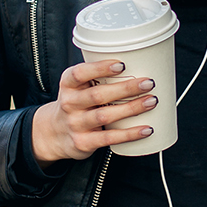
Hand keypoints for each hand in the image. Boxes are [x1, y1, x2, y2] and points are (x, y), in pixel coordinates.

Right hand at [32, 60, 158, 164]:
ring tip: (151, 101)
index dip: (100, 68)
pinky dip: (130, 134)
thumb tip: (138, 63)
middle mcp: (69, 103)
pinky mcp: (84, 142)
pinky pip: (109, 138)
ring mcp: (76, 124)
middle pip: (97, 95)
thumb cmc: (77, 104)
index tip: (122, 64)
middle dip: (125, 88)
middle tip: (148, 83)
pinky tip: (146, 129)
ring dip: (131, 108)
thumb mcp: (78, 87)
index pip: (80, 73)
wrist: (55, 133)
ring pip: (105, 116)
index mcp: (69, 85)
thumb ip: (98, 77)